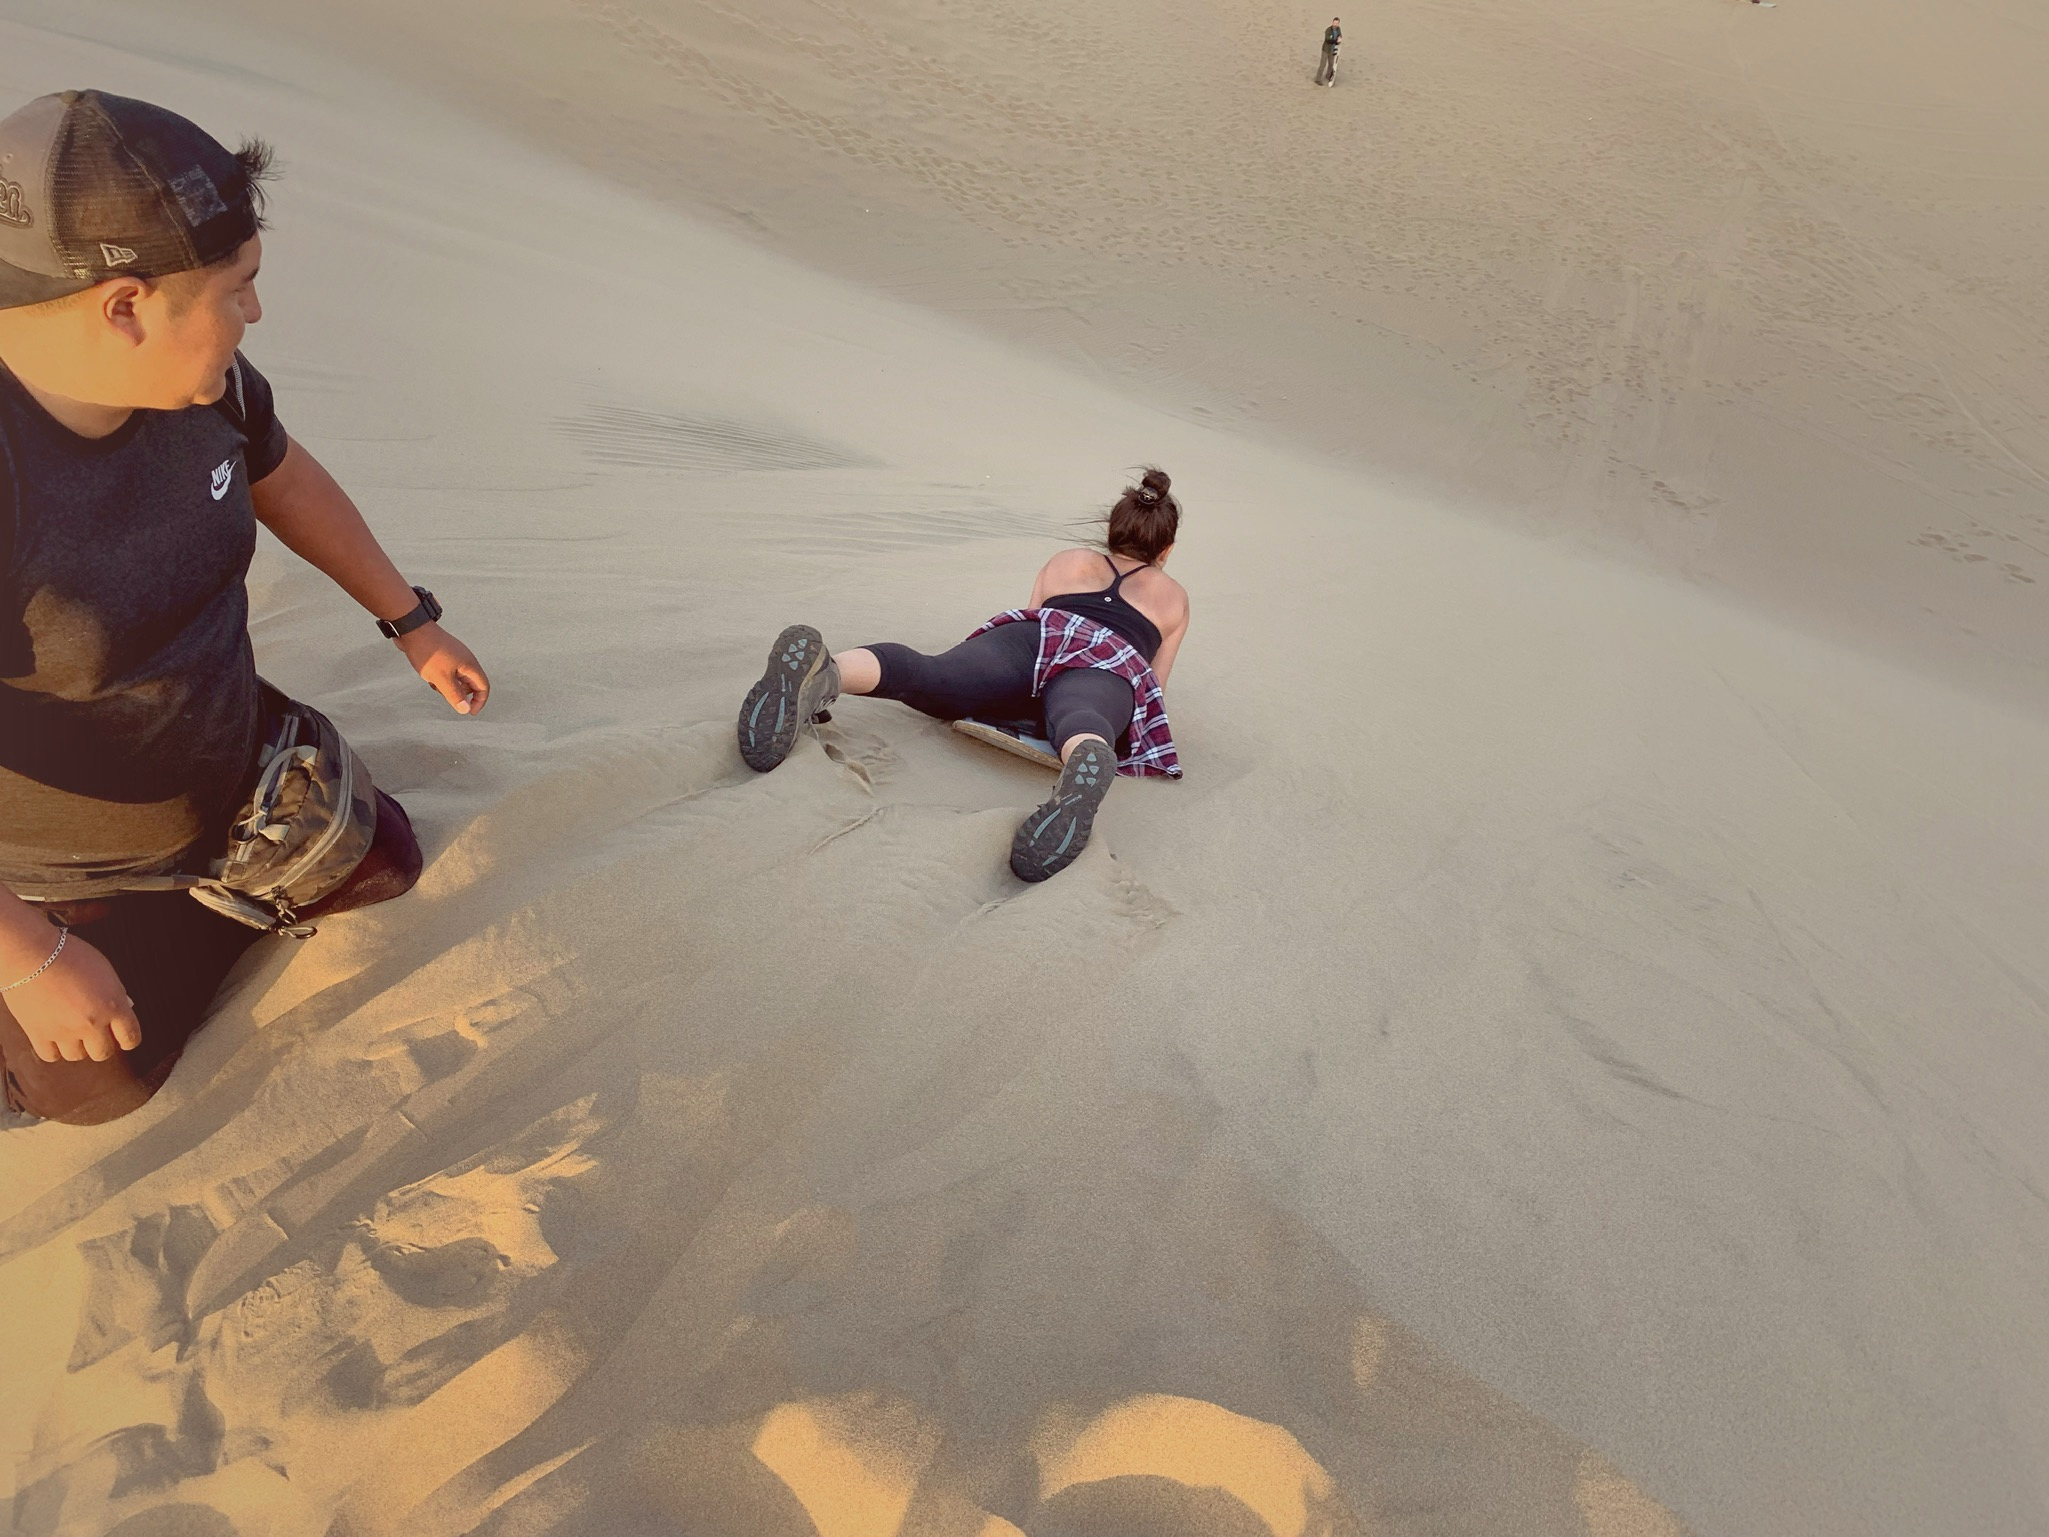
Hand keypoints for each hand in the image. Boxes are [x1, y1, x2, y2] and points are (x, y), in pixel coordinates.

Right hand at [8, 933, 140, 1063]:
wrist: (31, 954)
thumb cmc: (70, 955)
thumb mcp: (105, 971)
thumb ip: (114, 994)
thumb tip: (121, 1009)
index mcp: (113, 1005)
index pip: (131, 1037)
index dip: (128, 1039)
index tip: (123, 1038)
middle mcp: (91, 1023)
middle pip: (103, 1053)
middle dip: (102, 1044)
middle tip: (96, 1034)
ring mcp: (64, 1032)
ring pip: (77, 1056)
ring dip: (77, 1047)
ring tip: (73, 1033)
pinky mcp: (38, 1034)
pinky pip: (50, 1056)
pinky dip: (53, 1049)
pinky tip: (54, 1037)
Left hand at [396, 622, 490, 714]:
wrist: (413, 630)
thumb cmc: (428, 651)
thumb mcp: (441, 678)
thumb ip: (454, 695)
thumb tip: (465, 709)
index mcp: (470, 665)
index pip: (483, 687)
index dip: (479, 701)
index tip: (469, 712)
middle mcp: (465, 661)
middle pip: (470, 684)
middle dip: (459, 693)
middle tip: (445, 694)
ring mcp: (455, 657)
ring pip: (457, 679)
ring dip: (447, 686)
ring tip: (434, 681)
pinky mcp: (444, 655)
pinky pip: (448, 672)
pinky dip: (441, 678)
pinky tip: (429, 674)